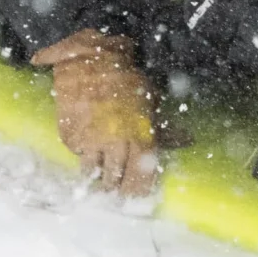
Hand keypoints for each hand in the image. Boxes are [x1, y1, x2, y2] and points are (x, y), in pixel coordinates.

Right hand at [32, 30, 159, 192]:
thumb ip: (166, 128)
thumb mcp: (152, 101)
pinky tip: (87, 147)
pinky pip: (77, 155)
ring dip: (97, 175)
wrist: (91, 59)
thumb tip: (187, 140)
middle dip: (115, 188)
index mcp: (140, 137)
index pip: (140, 180)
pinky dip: (82, 154)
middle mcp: (115, 143)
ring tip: (100, 174)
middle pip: (114, 182)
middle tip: (115, 189)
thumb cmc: (127, 79)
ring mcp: (91, 141)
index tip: (135, 197)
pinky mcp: (70, 136)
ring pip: (93, 174)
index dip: (137, 192)